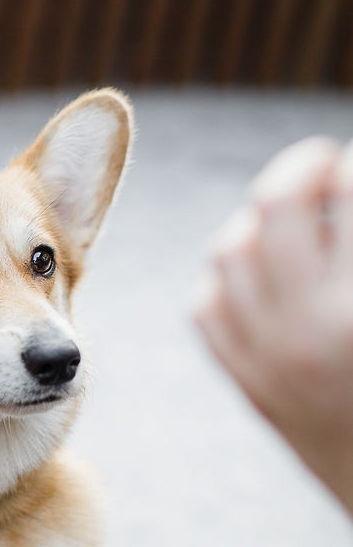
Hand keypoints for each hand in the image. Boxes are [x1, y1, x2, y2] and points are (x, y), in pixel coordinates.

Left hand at [194, 136, 352, 519]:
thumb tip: (344, 178)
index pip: (349, 193)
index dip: (348, 167)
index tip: (350, 168)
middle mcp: (310, 330)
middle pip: (275, 206)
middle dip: (299, 170)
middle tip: (321, 165)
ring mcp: (267, 359)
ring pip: (231, 250)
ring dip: (261, 220)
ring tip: (294, 221)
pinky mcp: (247, 381)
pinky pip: (209, 303)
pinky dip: (230, 277)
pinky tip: (265, 272)